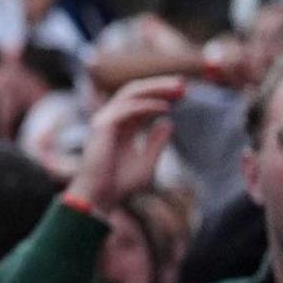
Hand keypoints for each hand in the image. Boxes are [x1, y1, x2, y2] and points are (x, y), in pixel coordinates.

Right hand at [68, 77, 182, 213]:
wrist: (100, 197)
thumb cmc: (119, 185)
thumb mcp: (147, 162)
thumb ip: (156, 142)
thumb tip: (168, 122)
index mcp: (119, 127)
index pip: (140, 102)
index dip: (161, 95)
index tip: (183, 94)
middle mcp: (110, 120)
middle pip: (135, 91)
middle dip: (159, 85)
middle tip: (183, 85)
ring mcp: (105, 121)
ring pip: (130, 92)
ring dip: (155, 88)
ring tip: (177, 89)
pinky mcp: (103, 126)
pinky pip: (128, 107)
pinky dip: (148, 105)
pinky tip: (165, 108)